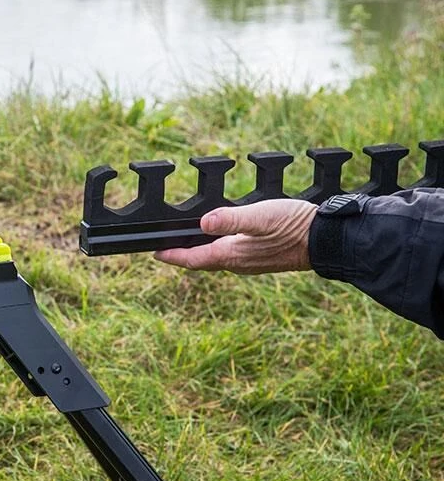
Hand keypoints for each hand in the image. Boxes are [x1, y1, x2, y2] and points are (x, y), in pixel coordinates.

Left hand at [154, 199, 317, 274]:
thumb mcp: (260, 217)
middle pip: (201, 261)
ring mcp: (250, 262)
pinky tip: (221, 239)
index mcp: (232, 255)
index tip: (154, 253)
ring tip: (186, 243)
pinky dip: (217, 249)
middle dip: (182, 255)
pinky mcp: (261, 258)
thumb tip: (203, 222)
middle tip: (165, 249)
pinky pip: (231, 256)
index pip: (193, 258)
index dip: (172, 255)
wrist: (327, 240)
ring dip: (199, 253)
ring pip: (216, 260)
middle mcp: (238, 263)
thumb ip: (231, 219)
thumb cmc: (294, 226)